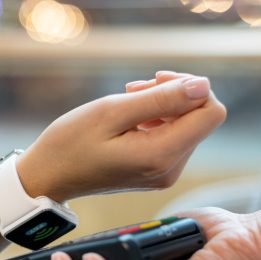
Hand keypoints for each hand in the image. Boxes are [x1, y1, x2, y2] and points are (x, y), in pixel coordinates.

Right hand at [16, 72, 226, 201]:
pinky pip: (173, 138)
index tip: (156, 81)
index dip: (191, 87)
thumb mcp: (112, 112)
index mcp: (161, 155)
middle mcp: (170, 169)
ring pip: (187, 126)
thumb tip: (203, 86)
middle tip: (133, 88)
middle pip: (200, 118)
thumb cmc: (71, 142)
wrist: (48, 176)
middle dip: (173, 95)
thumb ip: (160, 100)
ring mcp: (164, 174)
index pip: (211, 112)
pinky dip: (157, 121)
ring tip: (127, 100)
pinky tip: (130, 117)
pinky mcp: (157, 172)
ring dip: (162, 106)